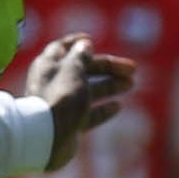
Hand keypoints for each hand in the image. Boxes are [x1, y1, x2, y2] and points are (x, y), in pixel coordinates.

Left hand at [28, 35, 138, 171]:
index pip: (62, 48)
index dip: (77, 44)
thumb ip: (80, 56)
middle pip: (83, 70)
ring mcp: (62, 104)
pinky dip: (102, 109)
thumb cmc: (60, 97)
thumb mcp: (73, 70)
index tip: (91, 40)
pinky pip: (88, 113)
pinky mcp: (69, 123)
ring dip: (109, 86)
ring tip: (130, 84)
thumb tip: (84, 44)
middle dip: (107, 68)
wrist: (47, 137)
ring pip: (88, 91)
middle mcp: (54, 83)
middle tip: (132, 69)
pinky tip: (118, 106)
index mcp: (49, 65)